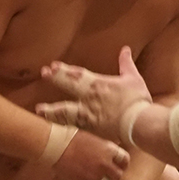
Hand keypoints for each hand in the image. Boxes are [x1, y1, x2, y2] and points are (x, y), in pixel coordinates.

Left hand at [37, 46, 152, 142]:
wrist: (139, 124)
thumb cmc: (137, 101)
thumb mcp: (133, 78)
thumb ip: (126, 63)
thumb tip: (125, 49)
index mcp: (98, 85)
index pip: (77, 74)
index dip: (64, 70)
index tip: (53, 66)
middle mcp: (88, 99)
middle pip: (67, 87)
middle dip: (55, 79)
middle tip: (44, 74)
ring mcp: (87, 115)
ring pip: (64, 112)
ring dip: (51, 110)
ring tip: (39, 109)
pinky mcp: (89, 130)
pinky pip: (72, 127)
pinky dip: (62, 126)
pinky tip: (54, 127)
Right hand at [53, 129, 129, 179]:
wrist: (56, 144)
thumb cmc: (72, 137)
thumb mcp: (93, 138)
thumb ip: (103, 148)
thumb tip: (108, 153)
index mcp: (108, 149)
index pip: (124, 159)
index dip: (122, 163)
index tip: (119, 165)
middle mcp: (105, 162)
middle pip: (118, 175)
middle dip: (114, 175)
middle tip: (109, 174)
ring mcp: (95, 173)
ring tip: (95, 176)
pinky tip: (84, 178)